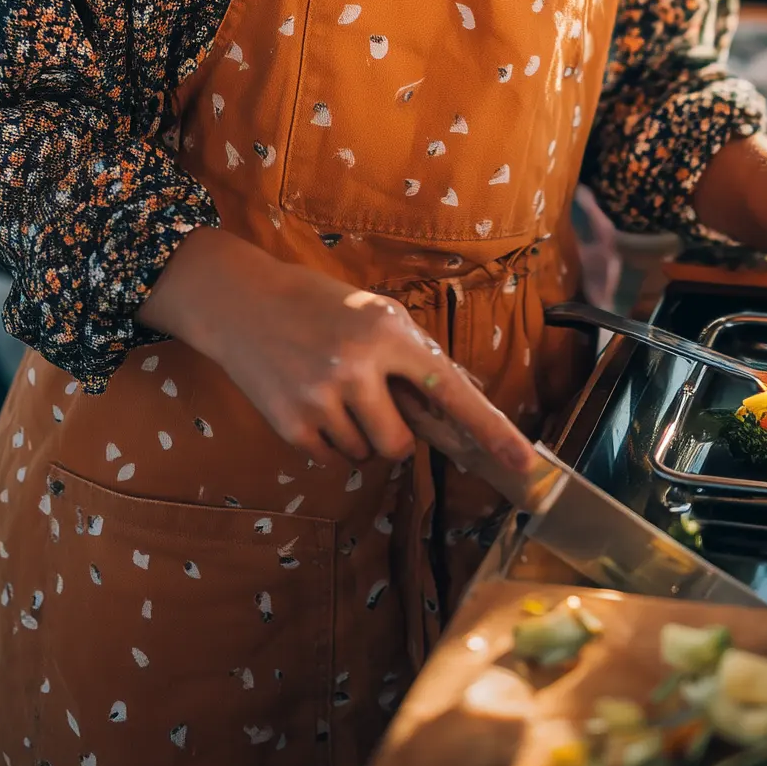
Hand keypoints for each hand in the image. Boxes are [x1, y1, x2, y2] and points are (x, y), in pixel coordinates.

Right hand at [139, 228, 535, 472]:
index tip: (525, 463)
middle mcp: (357, 365)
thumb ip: (410, 355)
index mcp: (387, 332)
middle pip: (400, 445)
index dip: (491, 430)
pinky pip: (331, 459)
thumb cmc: (318, 306)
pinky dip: (327, 441)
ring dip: (356, 436)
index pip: (450, 389)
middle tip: (368, 402)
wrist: (241, 302)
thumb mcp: (371, 312)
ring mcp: (321, 397)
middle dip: (391, 435)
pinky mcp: (291, 423)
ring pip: (365, 454)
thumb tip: (457, 406)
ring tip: (331, 392)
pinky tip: (308, 403)